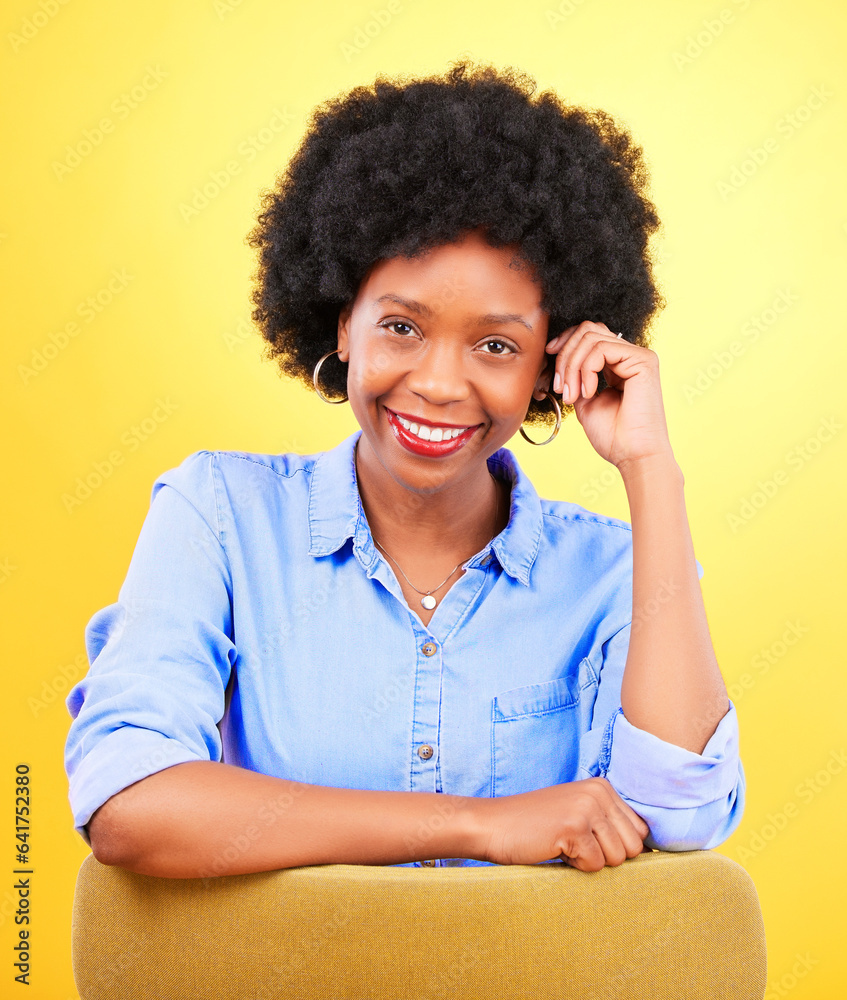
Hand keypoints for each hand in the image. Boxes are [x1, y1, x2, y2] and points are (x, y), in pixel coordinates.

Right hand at [479, 777, 649, 871]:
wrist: (492, 824)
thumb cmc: (535, 825)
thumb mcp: (577, 812)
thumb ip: (609, 822)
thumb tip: (648, 849)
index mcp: (603, 786)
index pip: (640, 831)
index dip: (617, 846)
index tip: (589, 842)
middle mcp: (598, 792)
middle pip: (633, 848)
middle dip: (606, 857)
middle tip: (573, 844)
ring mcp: (586, 808)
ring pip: (618, 859)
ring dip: (590, 862)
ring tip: (563, 844)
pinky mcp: (574, 827)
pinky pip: (595, 866)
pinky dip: (575, 867)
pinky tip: (554, 848)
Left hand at [545, 321, 672, 468]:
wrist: (633, 456)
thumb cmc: (613, 436)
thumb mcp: (584, 402)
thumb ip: (576, 378)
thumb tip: (559, 359)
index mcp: (618, 364)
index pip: (589, 334)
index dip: (566, 341)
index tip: (549, 355)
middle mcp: (630, 356)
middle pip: (587, 331)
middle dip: (565, 356)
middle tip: (560, 387)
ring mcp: (638, 356)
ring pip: (591, 337)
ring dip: (572, 366)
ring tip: (572, 395)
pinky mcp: (643, 360)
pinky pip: (600, 349)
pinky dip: (586, 370)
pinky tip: (588, 392)